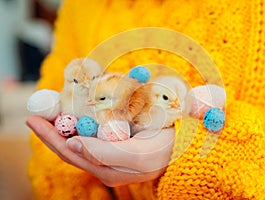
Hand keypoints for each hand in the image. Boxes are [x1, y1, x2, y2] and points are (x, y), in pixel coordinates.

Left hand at [26, 116, 174, 186]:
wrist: (184, 146)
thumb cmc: (163, 151)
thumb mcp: (136, 156)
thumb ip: (104, 153)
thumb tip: (72, 145)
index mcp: (105, 168)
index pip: (70, 153)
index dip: (51, 137)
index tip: (34, 119)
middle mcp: (104, 160)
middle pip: (71, 144)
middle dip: (53, 128)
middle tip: (40, 109)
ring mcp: (111, 149)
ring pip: (82, 135)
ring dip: (67, 121)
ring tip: (55, 106)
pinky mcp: (118, 138)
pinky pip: (95, 128)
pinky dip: (84, 116)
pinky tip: (80, 107)